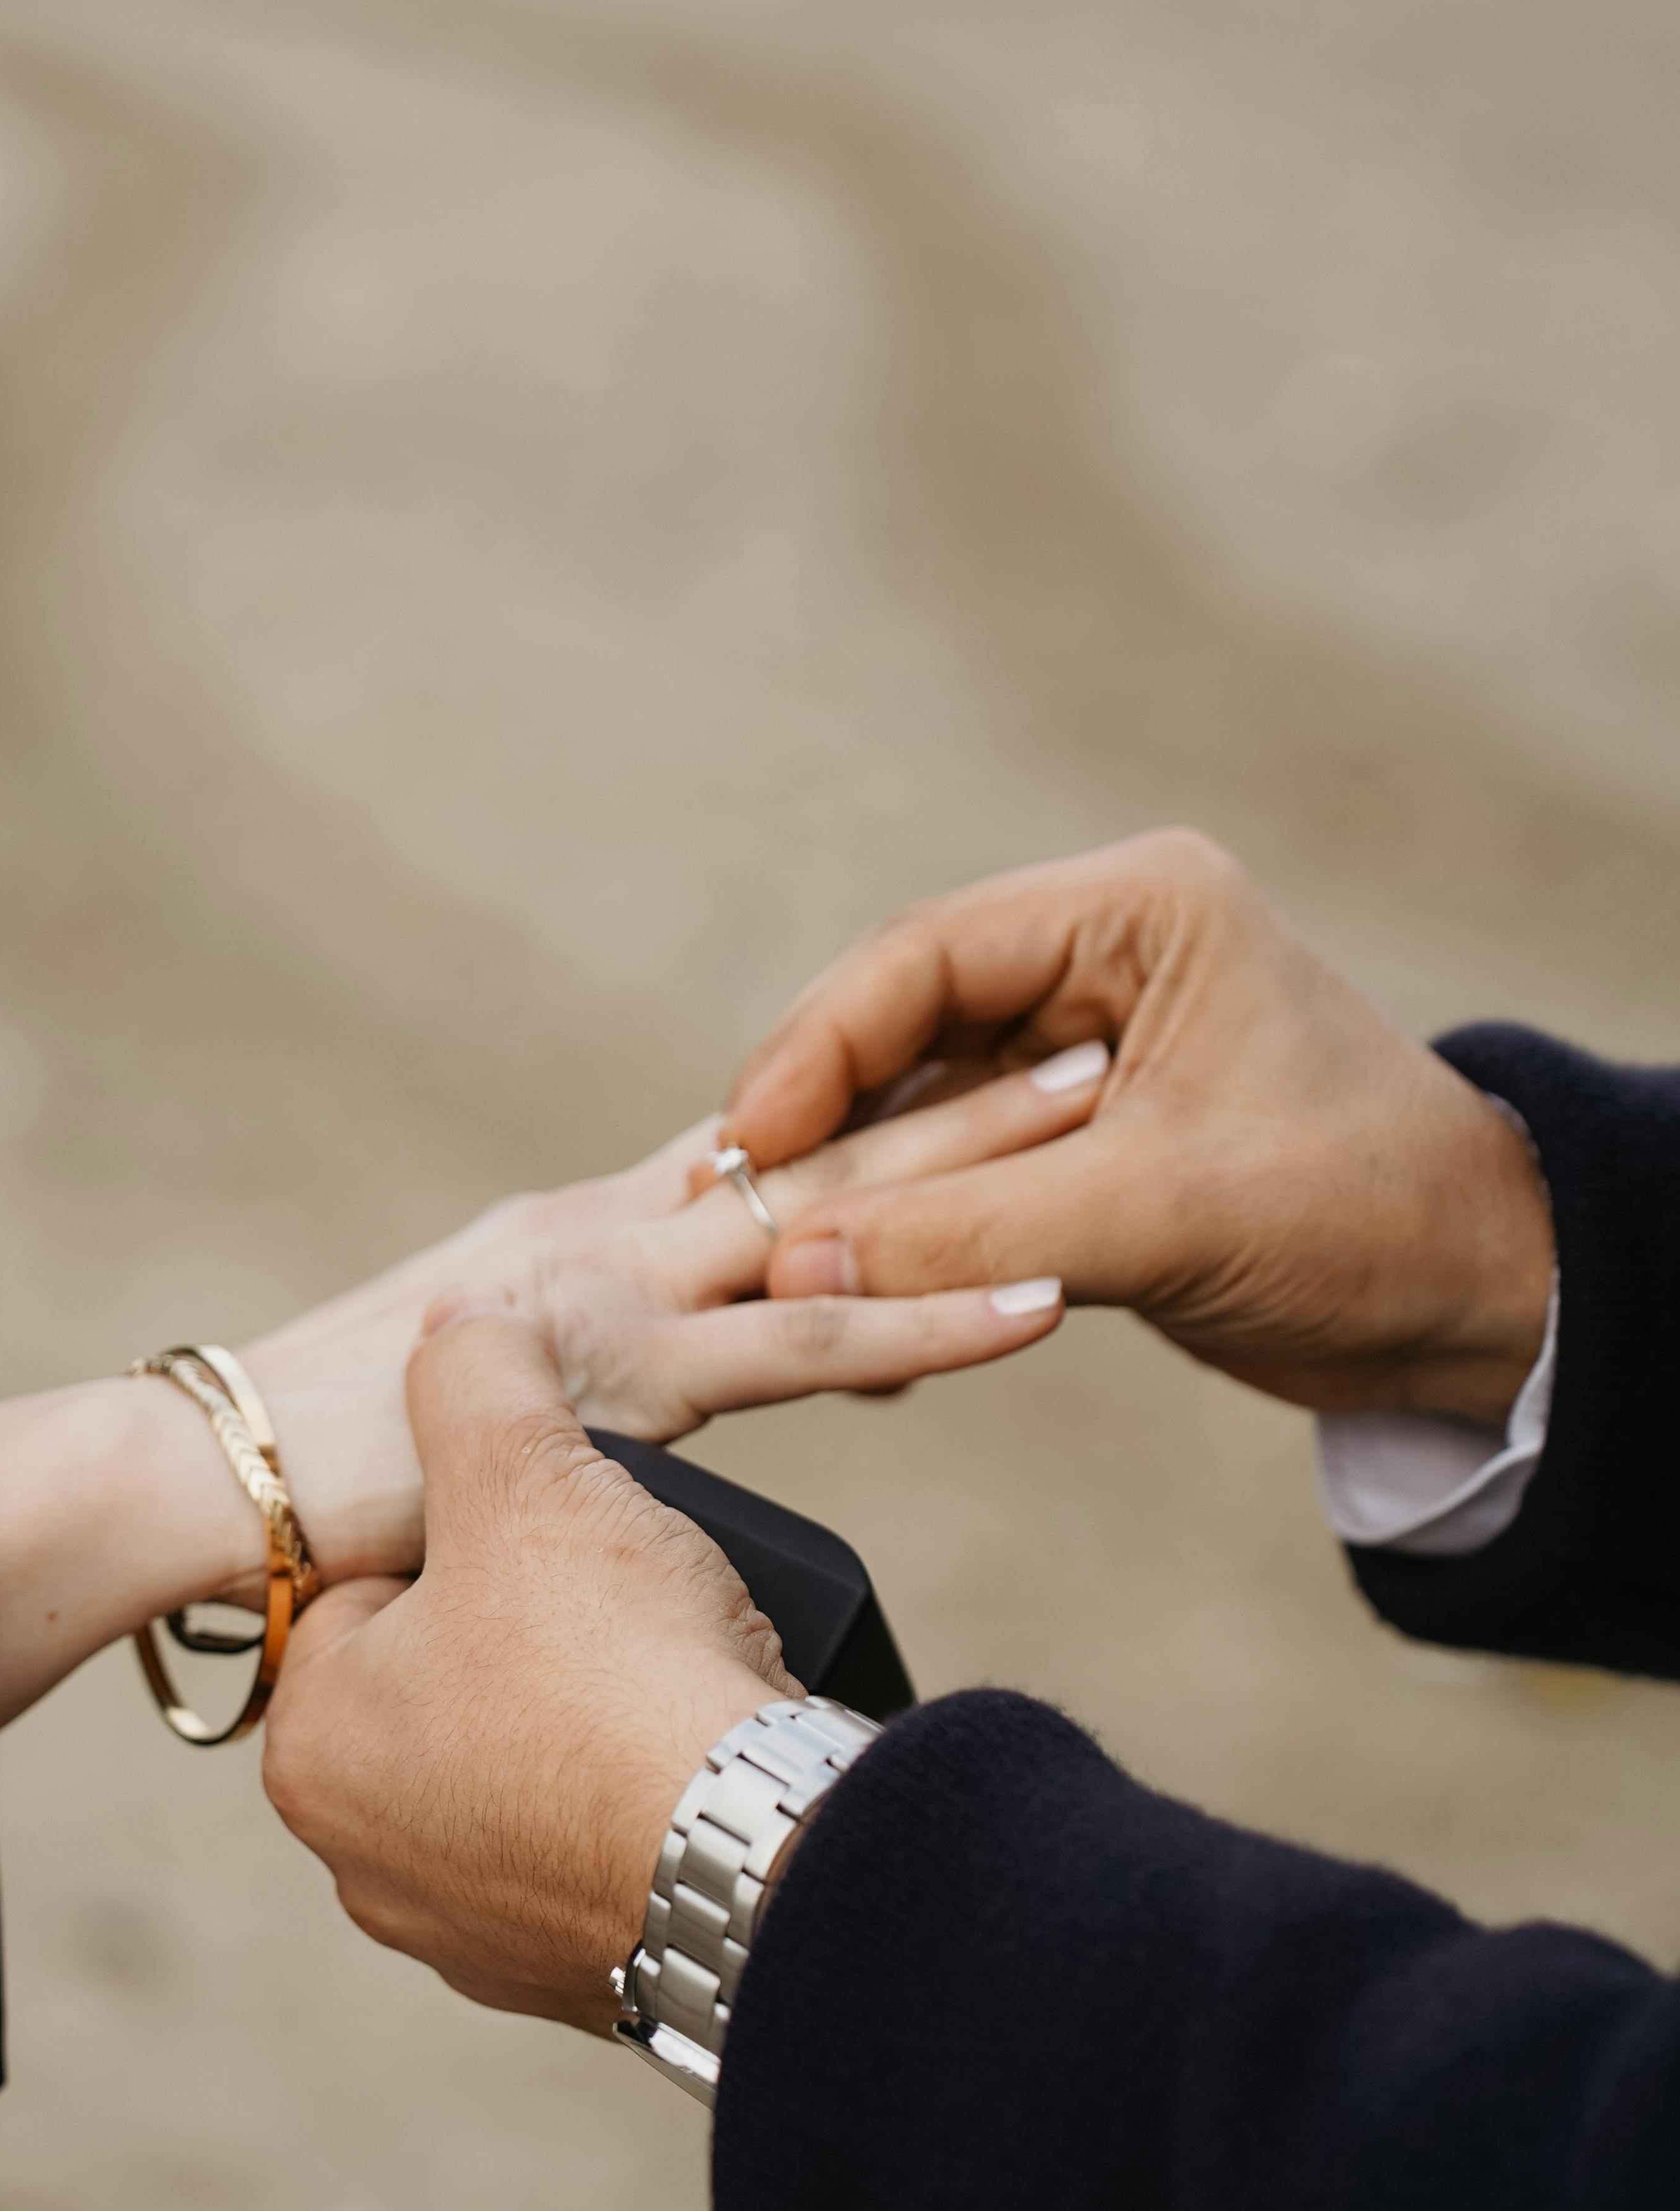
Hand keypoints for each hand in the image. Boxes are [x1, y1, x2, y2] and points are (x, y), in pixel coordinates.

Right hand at [0, 1080, 1083, 1751]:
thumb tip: (605, 1427)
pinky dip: (935, 1312)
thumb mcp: (463, 1403)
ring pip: (840, 1209)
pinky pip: (814, 1337)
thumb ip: (548, 1389)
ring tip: (1106, 1106)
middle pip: (818, 1138)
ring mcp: (620, 1294)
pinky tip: (1035, 1302)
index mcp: (574, 1233)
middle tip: (1095, 1033)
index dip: (868, 1102)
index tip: (984, 1060)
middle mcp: (608, 1232)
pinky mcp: (629, 1379)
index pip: (749, 1149)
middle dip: (958, 1085)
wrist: (215, 1482)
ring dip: (981, 1160)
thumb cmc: (314, 1462)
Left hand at [266, 1307, 792, 2031]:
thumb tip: (462, 1325)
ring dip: (600, 1714)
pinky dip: (650, 1802)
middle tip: (627, 1594)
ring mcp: (471, 1935)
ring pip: (535, 1764)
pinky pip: (605, 1850)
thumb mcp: (524, 1476)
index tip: (552, 1525)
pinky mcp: (580, 1980)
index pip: (377, 1586)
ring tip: (674, 1667)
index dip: (478, 1526)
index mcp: (315, 1747)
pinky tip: (700, 1760)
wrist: (756, 1859)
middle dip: (542, 1625)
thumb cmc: (612, 1671)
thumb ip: (474, 1380)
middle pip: (460, 1675)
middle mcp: (367, 1860)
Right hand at [726, 830, 1555, 1426]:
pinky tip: (847, 1297)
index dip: (819, 1047)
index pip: (927, 955)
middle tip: (730, 1204)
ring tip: (774, 1263)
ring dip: (851, 1188)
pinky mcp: (1080, 1136)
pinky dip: (900, 1231)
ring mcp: (1084, 1048)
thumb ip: (971, 1234)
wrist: (1479, 1299)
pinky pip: (953, 1169)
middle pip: (901, 1022)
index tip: (748, 1141)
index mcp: (1136, 911)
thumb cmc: (1365, 1215)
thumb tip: (798, 1268)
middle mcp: (1100, 958)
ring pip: (915, 1102)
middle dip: (820, 1121)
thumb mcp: (1162, 1217)